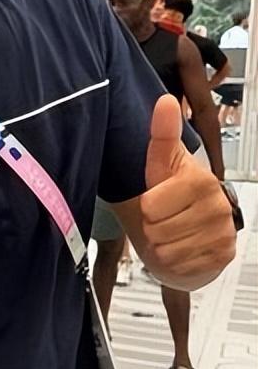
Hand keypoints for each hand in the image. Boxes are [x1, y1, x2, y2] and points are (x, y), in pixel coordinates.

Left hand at [140, 95, 235, 282]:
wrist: (190, 230)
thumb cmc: (171, 194)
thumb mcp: (161, 163)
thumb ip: (162, 134)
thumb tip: (165, 101)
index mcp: (201, 181)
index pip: (151, 206)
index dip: (145, 207)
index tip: (156, 200)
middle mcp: (218, 207)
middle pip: (157, 230)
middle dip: (152, 229)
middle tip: (163, 220)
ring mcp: (223, 234)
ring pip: (168, 251)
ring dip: (162, 247)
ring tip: (171, 234)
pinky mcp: (222, 257)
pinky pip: (182, 268)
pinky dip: (175, 263)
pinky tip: (182, 249)